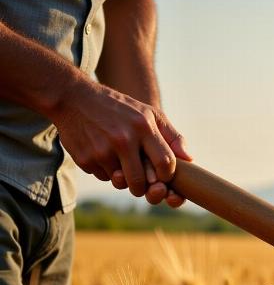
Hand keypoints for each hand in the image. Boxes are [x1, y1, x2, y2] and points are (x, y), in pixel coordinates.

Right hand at [50, 79, 191, 206]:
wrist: (73, 96)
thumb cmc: (120, 107)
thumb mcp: (149, 113)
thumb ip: (172, 136)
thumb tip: (189, 159)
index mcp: (143, 127)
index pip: (165, 164)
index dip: (167, 176)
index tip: (163, 175)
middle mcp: (123, 139)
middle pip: (142, 182)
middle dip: (145, 187)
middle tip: (144, 182)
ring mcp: (102, 150)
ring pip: (122, 183)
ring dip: (124, 179)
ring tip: (121, 161)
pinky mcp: (86, 159)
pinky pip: (104, 178)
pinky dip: (107, 172)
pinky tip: (103, 153)